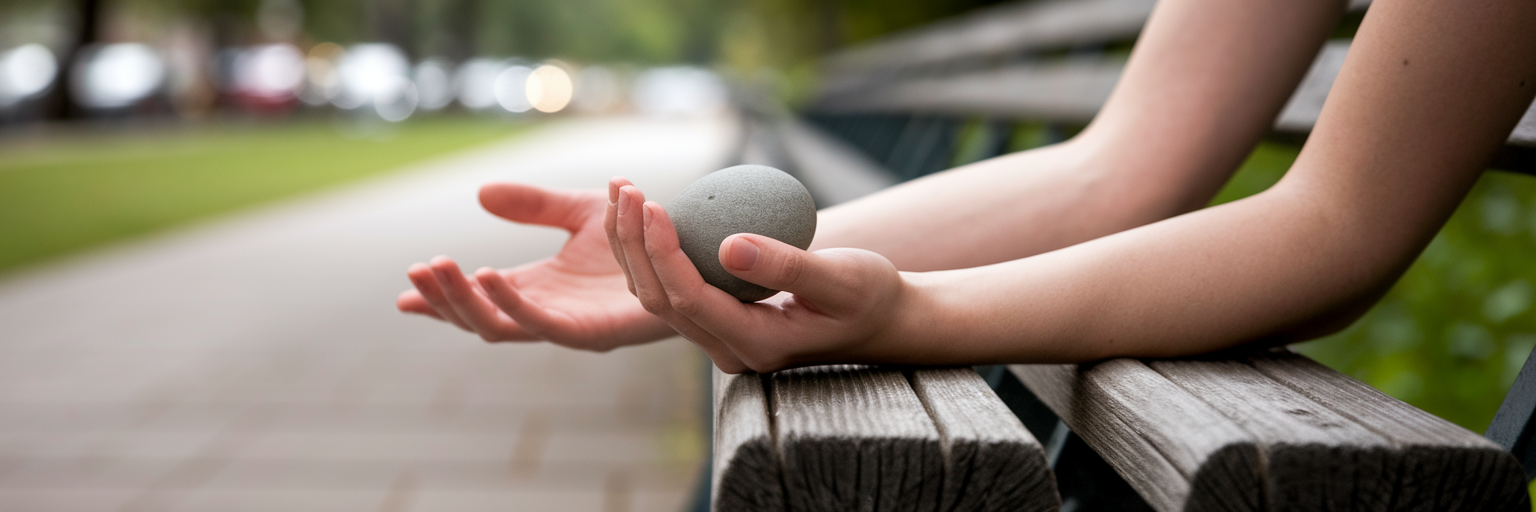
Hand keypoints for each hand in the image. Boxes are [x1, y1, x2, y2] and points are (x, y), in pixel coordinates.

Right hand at [397, 181, 674, 350]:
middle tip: (416, 270)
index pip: (480, 299)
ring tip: (439, 269)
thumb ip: (533, 205)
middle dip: (445, 299)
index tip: (405, 288)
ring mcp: (570, 328)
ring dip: (465, 301)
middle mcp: (550, 313)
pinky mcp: (595, 334)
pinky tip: (487, 276)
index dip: (443, 296)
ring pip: (501, 328)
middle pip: (481, 319)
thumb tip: (480, 194)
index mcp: (541, 290)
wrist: (692, 247)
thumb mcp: (579, 212)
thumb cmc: (645, 236)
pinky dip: (511, 303)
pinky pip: (543, 326)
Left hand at [607, 180, 910, 372]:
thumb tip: (729, 246)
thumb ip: (788, 267)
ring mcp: (722, 339)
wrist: (885, 321)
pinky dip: (653, 248)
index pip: (691, 299)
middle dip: (633, 244)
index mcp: (756, 345)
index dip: (664, 252)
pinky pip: (673, 286)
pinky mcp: (721, 320)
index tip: (652, 203)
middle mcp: (730, 350)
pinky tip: (646, 208)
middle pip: (659, 300)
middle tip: (625, 188)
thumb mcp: (842, 278)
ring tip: (622, 190)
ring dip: (633, 245)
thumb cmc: (872, 296)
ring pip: (657, 295)